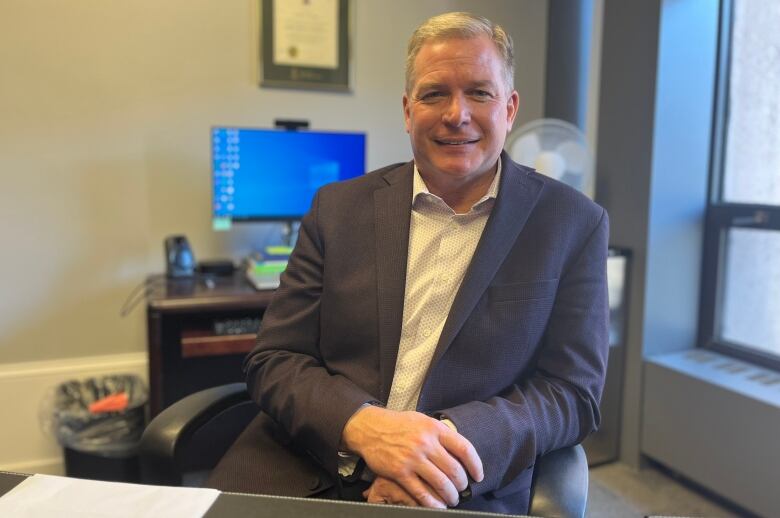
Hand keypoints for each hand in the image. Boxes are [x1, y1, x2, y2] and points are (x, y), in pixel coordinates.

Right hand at [342, 406, 482, 507]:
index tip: (478, 476)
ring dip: (450, 496)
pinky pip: (421, 492)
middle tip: (462, 489)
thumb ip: (440, 433)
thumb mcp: (423, 420)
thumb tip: (460, 450)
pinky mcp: (400, 472)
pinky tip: (437, 506)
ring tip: (452, 499)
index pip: (464, 448)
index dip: (475, 465)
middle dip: (462, 484)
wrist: (371, 428)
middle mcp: (426, 443)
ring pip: (441, 483)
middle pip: (454, 470)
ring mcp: (413, 458)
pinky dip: (432, 503)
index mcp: (434, 428)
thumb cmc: (399, 424)